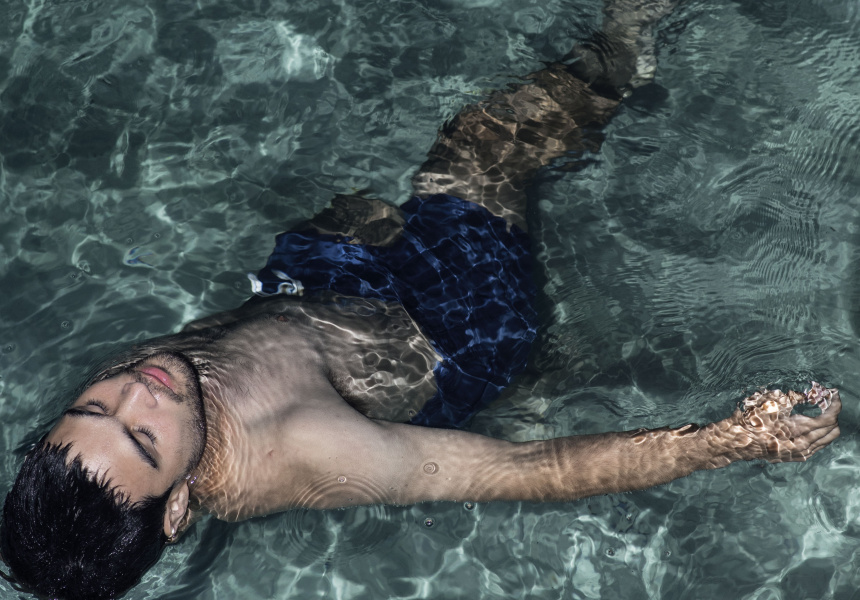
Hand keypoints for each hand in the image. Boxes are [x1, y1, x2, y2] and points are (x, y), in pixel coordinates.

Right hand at [721, 383, 840, 462]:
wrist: (737, 440)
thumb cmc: (750, 418)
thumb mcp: (770, 401)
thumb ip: (793, 397)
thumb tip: (809, 395)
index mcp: (797, 429)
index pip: (827, 419)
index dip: (834, 405)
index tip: (833, 394)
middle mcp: (802, 444)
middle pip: (831, 430)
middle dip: (832, 414)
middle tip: (826, 401)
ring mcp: (799, 453)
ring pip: (827, 440)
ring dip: (828, 425)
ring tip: (822, 412)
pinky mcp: (795, 457)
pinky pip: (818, 446)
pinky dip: (821, 435)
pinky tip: (814, 427)